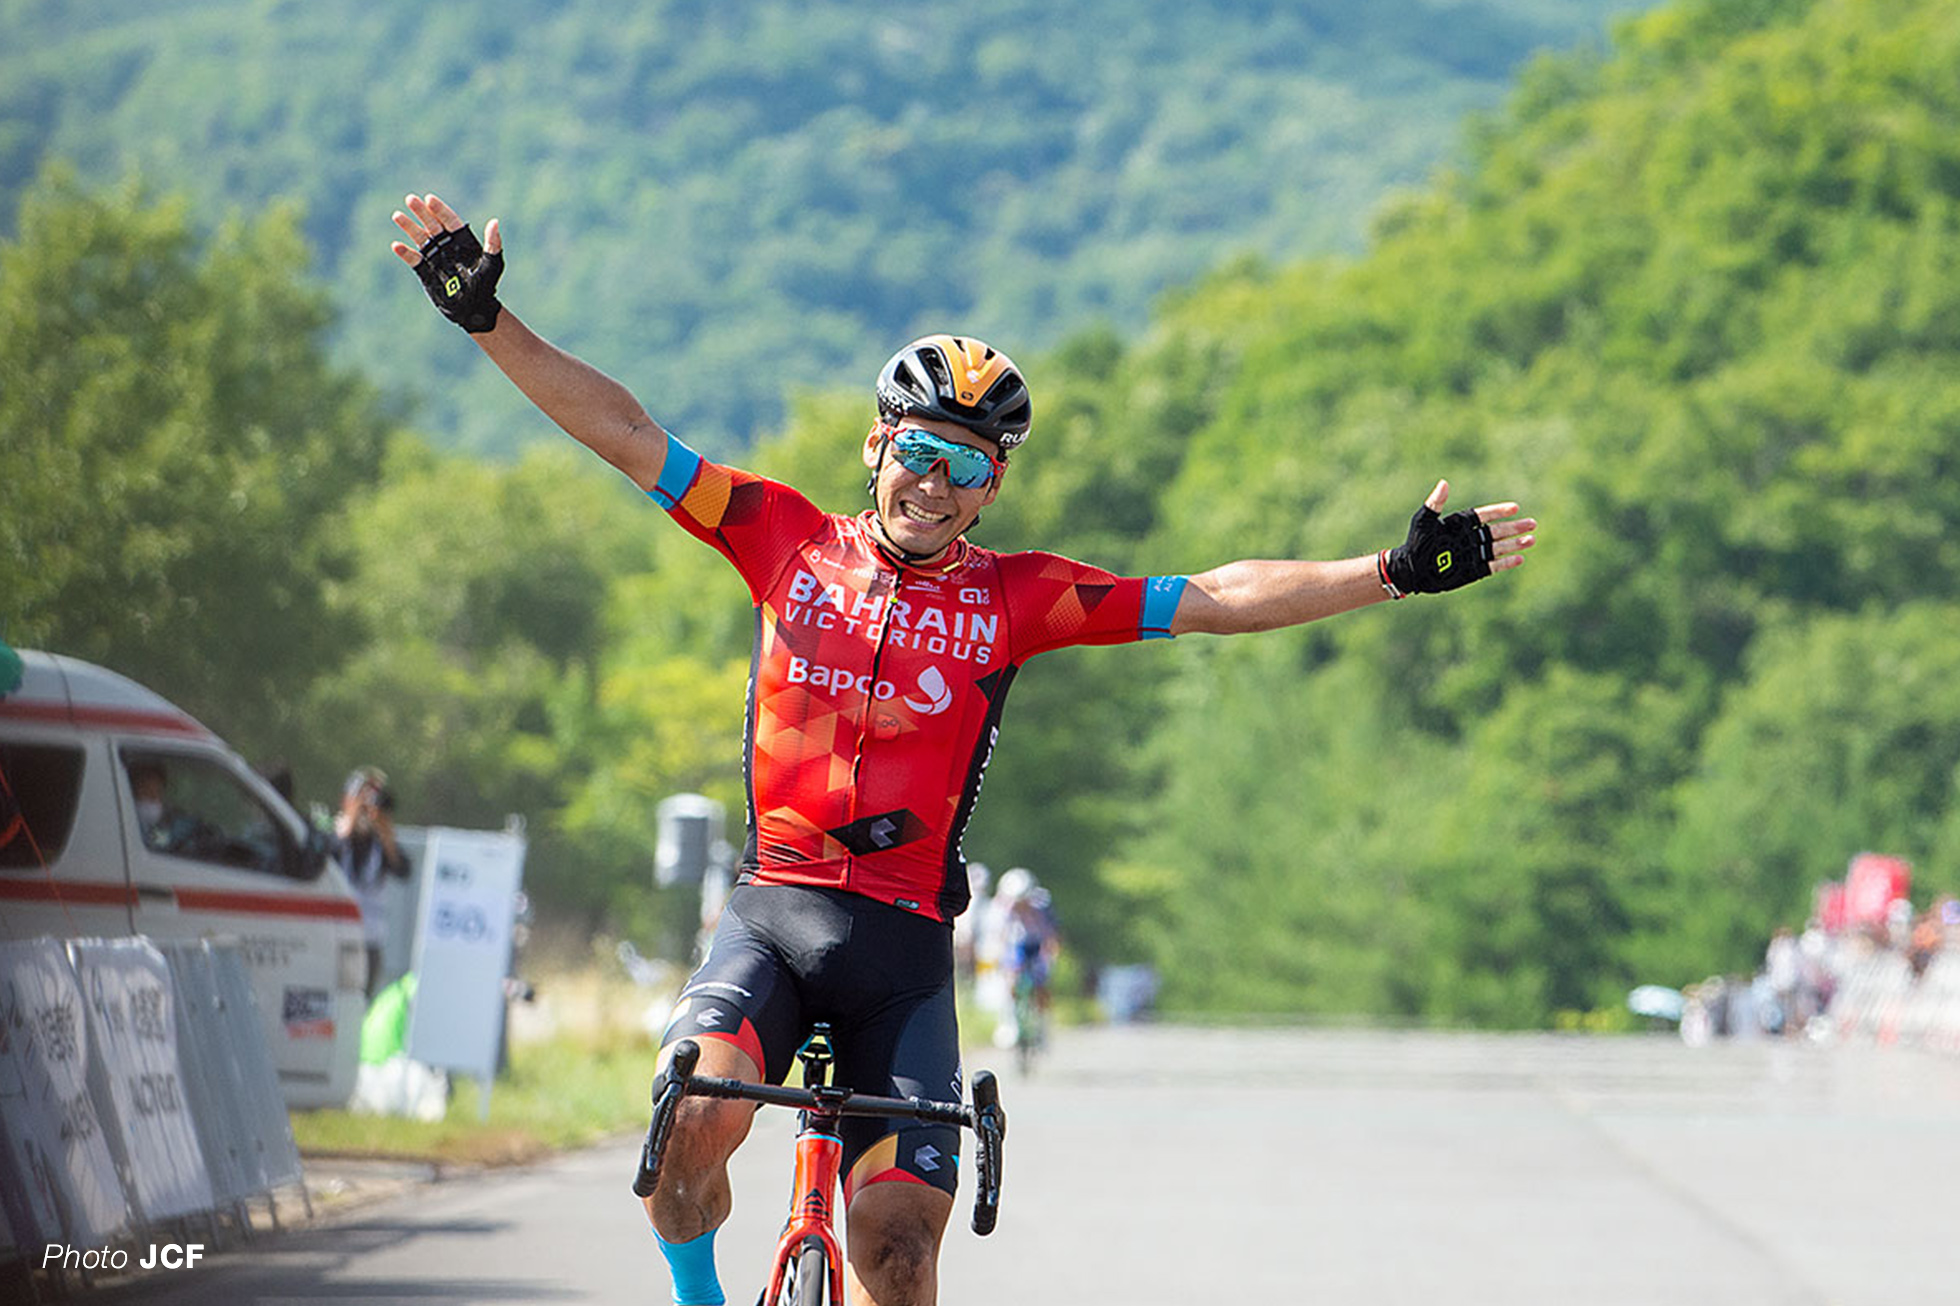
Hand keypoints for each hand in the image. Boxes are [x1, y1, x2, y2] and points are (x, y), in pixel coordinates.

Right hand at [391, 193, 504, 332]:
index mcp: (463, 242)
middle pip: (433, 225)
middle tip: (410, 199)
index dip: (440, 210)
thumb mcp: (493, 265)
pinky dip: (405, 253)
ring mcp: (436, 258)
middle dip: (421, 212)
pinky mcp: (426, 271)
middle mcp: (448, 247)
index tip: (429, 199)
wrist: (474, 311)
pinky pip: (414, 259)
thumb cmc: (487, 287)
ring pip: (420, 238)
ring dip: (409, 227)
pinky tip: (397, 245)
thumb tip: (495, 221)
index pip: (450, 221)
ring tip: (397, 215)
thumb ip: (493, 244)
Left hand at [1382, 480, 1536, 595]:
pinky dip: (1505, 563)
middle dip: (1514, 528)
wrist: (1410, 569)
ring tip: (1531, 540)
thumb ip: (1435, 503)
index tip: (1514, 508)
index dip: (1499, 511)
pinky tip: (1520, 558)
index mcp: (1460, 524)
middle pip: (1497, 531)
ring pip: (1498, 548)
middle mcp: (1470, 538)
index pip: (1484, 516)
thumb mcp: (1423, 520)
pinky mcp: (1473, 570)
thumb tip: (1444, 483)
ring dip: (1515, 544)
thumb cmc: (1415, 542)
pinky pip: (1492, 565)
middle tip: (1532, 524)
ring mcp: (1472, 554)